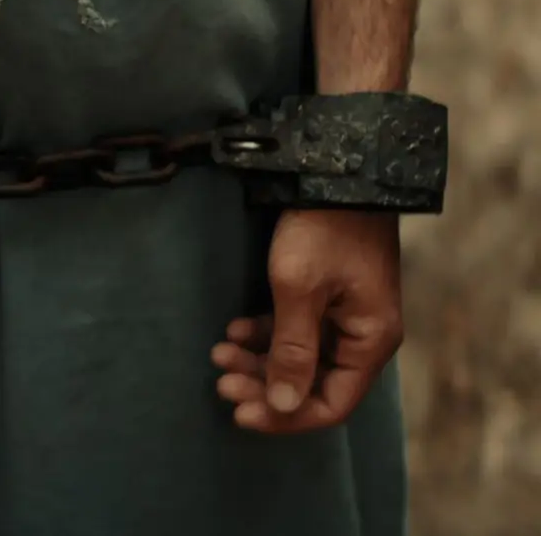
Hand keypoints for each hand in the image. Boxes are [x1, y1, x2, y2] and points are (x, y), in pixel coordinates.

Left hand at [210, 210, 402, 432]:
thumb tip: (283, 406)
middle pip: (310, 383)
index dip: (285, 416)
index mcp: (369, 341)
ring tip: (218, 352)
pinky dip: (263, 334)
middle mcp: (362, 335)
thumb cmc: (322, 230)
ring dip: (257, 360)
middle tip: (220, 381)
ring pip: (296, 358)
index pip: (330, 404)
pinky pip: (293, 331)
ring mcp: (343, 315)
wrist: (333, 171)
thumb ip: (291, 351)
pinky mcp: (325, 296)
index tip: (241, 413)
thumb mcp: (299, 291)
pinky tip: (234, 329)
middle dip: (262, 386)